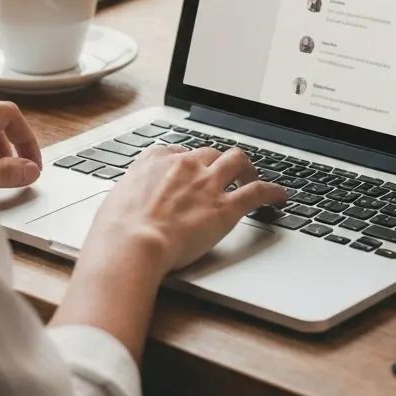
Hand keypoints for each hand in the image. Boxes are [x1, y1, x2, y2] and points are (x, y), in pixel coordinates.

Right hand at [85, 144, 287, 272]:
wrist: (131, 244)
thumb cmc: (117, 231)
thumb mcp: (115, 201)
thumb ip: (130, 196)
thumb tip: (127, 206)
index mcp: (155, 161)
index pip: (176, 150)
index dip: (186, 160)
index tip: (188, 169)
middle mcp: (184, 165)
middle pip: (210, 152)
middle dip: (217, 161)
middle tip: (223, 174)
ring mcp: (207, 184)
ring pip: (237, 160)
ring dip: (247, 168)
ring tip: (252, 177)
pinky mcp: (225, 207)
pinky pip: (257, 192)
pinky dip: (272, 192)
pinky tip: (279, 197)